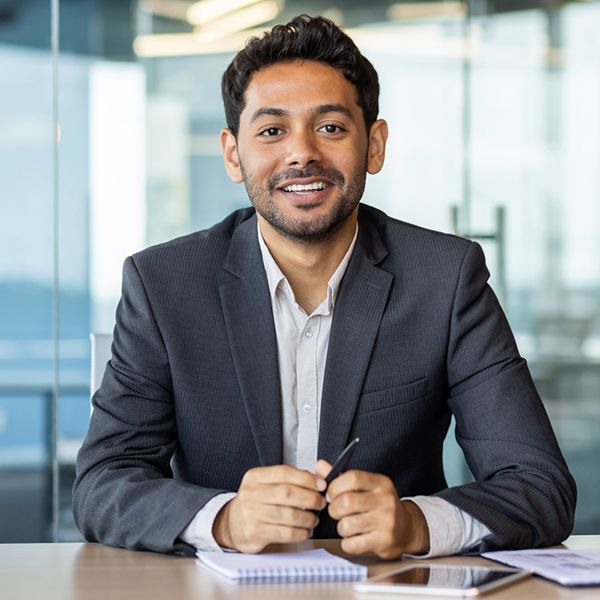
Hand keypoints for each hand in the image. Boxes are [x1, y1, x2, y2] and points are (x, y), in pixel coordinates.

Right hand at [213, 465, 326, 552]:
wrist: (230, 524)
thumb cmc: (254, 502)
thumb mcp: (264, 484)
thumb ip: (287, 479)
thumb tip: (316, 478)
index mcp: (255, 476)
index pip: (284, 472)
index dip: (306, 478)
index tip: (321, 484)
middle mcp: (251, 493)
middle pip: (288, 493)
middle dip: (310, 498)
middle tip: (321, 502)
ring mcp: (251, 513)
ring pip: (288, 514)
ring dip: (307, 518)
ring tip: (313, 519)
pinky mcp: (255, 532)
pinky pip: (285, 533)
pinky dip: (300, 533)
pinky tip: (305, 531)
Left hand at [315, 459, 429, 558]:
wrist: (406, 529)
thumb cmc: (380, 505)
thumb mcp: (366, 486)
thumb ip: (341, 477)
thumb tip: (319, 466)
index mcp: (381, 483)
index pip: (352, 478)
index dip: (335, 486)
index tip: (330, 493)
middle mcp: (385, 501)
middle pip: (346, 502)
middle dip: (334, 508)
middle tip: (336, 511)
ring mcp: (386, 522)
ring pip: (347, 525)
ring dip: (341, 527)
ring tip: (347, 524)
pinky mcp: (383, 542)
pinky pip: (352, 544)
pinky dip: (347, 542)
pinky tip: (355, 537)